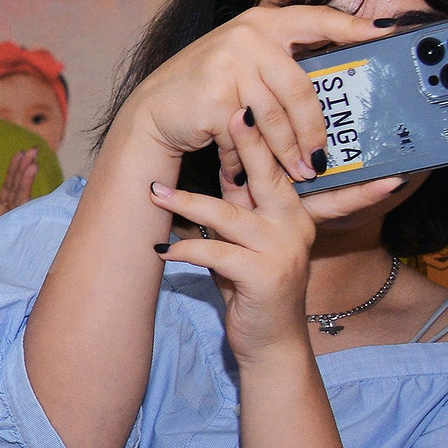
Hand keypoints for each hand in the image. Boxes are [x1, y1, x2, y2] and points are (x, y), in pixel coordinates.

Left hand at [0, 147, 42, 231]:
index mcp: (3, 212)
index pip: (10, 187)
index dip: (14, 170)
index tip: (20, 153)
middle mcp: (13, 215)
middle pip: (19, 188)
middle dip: (24, 169)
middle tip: (33, 150)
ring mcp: (19, 224)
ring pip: (23, 197)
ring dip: (27, 179)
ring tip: (33, 163)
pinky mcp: (23, 232)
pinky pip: (24, 211)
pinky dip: (27, 195)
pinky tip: (32, 181)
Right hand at [114, 1, 380, 181]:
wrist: (152, 110)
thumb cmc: (206, 89)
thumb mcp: (243, 61)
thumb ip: (280, 60)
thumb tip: (335, 81)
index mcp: (264, 21)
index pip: (318, 18)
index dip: (352, 25)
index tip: (384, 31)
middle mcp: (248, 36)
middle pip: (299, 88)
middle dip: (313, 130)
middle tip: (325, 158)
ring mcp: (229, 65)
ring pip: (275, 118)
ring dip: (289, 154)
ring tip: (301, 175)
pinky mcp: (214, 98)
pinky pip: (246, 137)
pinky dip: (248, 160)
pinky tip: (249, 174)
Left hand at [154, 111, 401, 365]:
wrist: (271, 343)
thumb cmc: (252, 290)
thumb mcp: (246, 243)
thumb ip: (239, 210)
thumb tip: (220, 171)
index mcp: (292, 213)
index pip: (274, 167)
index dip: (258, 137)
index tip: (239, 104)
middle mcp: (294, 225)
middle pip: (265, 176)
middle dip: (244, 143)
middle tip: (221, 113)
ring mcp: (282, 250)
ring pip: (229, 214)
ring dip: (187, 201)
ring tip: (154, 191)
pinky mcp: (264, 276)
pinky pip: (215, 253)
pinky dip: (185, 249)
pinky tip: (160, 248)